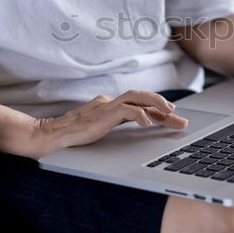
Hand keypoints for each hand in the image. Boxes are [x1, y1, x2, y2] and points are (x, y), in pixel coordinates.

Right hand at [33, 90, 188, 157]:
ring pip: (138, 97)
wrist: (53, 135)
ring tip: (170, 113)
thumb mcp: (101, 128)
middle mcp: (112, 102)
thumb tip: (137, 122)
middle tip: (180, 116)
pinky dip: (140, 115)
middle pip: (143, 98)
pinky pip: (127, 110)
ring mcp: (108, 106)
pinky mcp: (104, 114)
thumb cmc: (74, 134)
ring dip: (157, 104)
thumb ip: (116, 122)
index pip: (141, 105)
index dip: (159, 111)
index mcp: (112, 106)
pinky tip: (148, 124)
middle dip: (164, 106)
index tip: (175, 119)